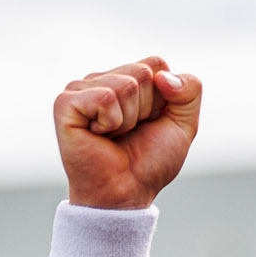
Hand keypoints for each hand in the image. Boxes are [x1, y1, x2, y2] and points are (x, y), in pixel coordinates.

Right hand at [53, 58, 201, 210]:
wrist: (126, 192)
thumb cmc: (149, 162)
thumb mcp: (183, 125)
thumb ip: (189, 91)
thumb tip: (162, 76)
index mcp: (125, 79)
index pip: (156, 64)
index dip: (163, 98)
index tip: (150, 122)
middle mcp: (101, 80)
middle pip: (142, 72)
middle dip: (146, 109)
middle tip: (130, 133)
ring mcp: (80, 89)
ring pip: (125, 84)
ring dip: (129, 119)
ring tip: (114, 136)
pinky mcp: (65, 103)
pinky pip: (105, 97)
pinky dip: (111, 122)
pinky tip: (98, 135)